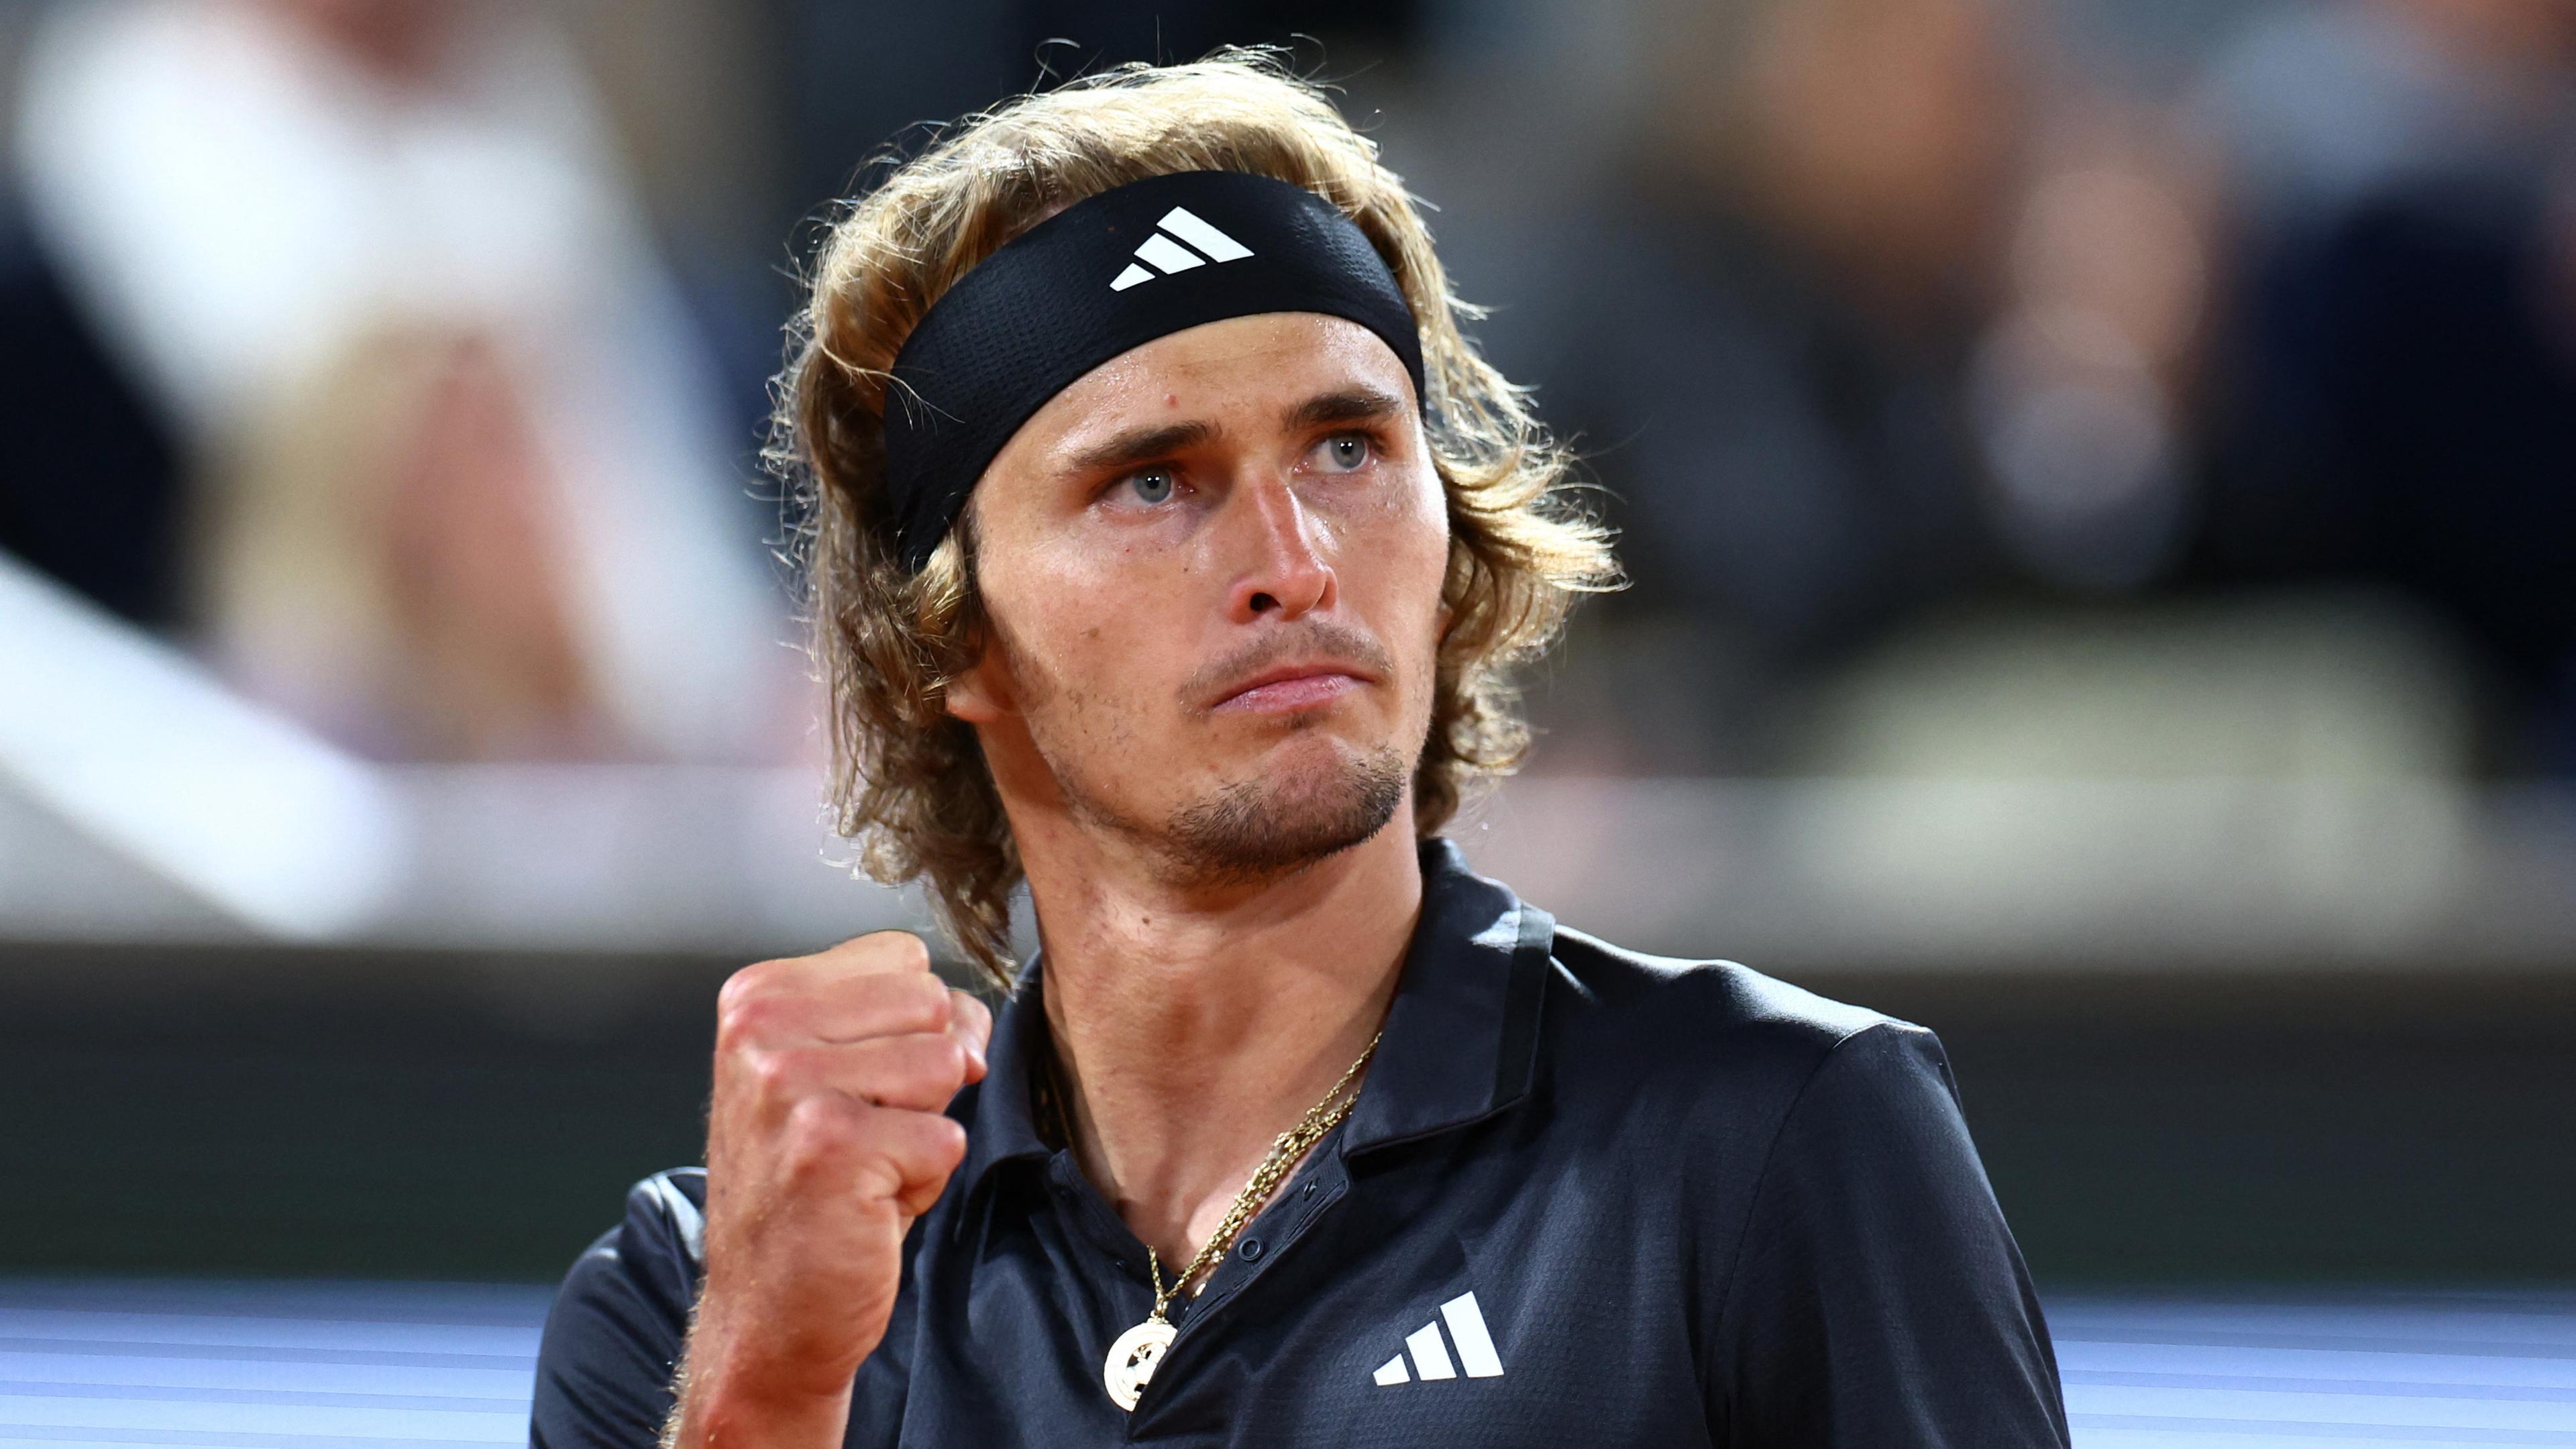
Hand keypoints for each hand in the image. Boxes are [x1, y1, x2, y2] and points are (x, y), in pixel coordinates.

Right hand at [669, 931, 990, 1447]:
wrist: (767, 1307)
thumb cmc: (809, 1187)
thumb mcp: (838, 1073)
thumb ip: (901, 1019)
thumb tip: (969, 1018)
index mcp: (758, 995)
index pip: (903, 957)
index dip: (911, 1027)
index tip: (858, 1086)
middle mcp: (763, 1030)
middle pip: (932, 1003)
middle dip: (925, 1076)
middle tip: (864, 1134)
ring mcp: (791, 1086)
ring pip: (945, 1065)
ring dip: (926, 1129)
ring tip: (866, 1167)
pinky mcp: (831, 1146)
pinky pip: (945, 1139)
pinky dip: (924, 1181)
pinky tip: (867, 1205)